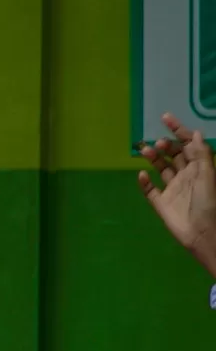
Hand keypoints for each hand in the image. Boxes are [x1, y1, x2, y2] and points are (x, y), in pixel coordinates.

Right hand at [139, 114, 215, 276]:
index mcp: (198, 168)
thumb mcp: (208, 175)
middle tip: (156, 143)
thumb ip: (201, 154)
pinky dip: (144, 182)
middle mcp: (185, 176)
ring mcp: (172, 189)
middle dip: (164, 145)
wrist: (203, 233)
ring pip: (160, 168)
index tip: (165, 118)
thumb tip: (195, 133)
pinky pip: (149, 190)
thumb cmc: (209, 202)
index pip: (188, 145)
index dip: (178, 130)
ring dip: (152, 158)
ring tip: (144, 150)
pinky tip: (141, 175)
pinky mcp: (161, 203)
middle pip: (173, 155)